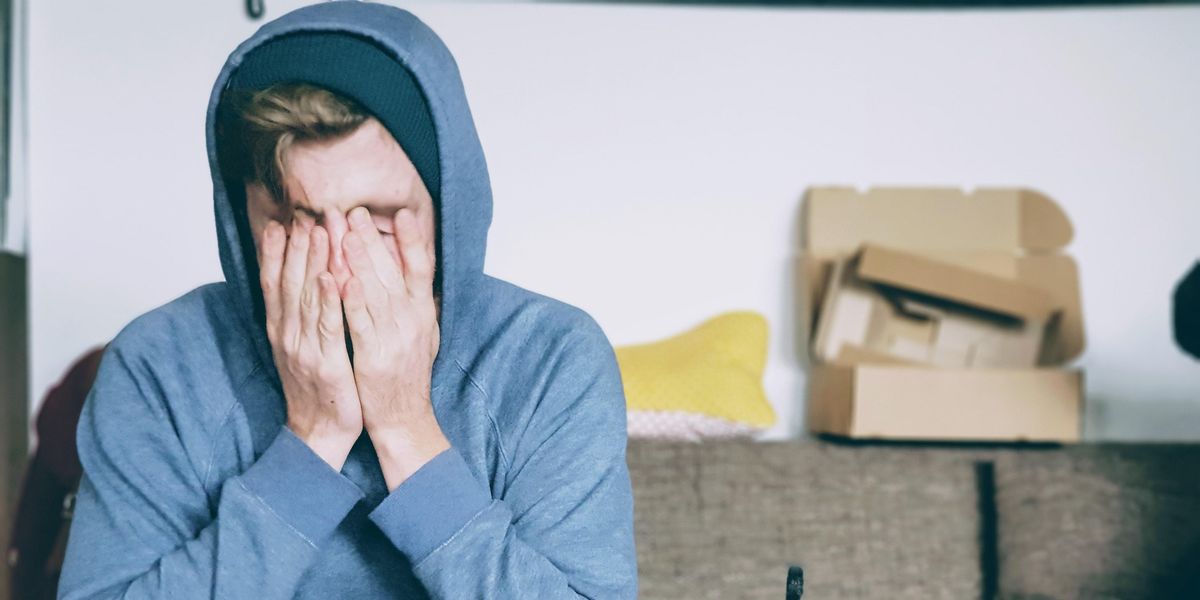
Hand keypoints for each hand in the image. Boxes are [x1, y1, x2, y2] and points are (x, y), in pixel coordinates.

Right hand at [259, 220, 362, 470]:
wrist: (319, 432)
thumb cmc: (316, 387)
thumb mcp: (300, 347)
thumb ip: (298, 315)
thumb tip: (300, 281)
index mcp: (281, 329)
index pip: (274, 282)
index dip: (276, 251)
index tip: (281, 220)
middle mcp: (287, 334)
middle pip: (289, 282)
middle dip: (297, 245)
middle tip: (304, 213)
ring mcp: (304, 348)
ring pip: (307, 297)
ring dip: (312, 261)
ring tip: (319, 230)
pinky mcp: (326, 362)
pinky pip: (327, 326)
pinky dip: (327, 300)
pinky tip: (331, 276)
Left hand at [340, 206, 447, 489]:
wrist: (404, 420)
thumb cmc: (407, 375)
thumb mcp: (423, 334)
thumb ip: (417, 303)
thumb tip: (417, 272)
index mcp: (423, 313)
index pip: (422, 268)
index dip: (413, 240)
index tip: (402, 213)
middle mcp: (413, 321)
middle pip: (393, 272)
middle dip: (372, 239)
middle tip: (354, 211)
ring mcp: (395, 338)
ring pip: (376, 291)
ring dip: (360, 260)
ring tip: (344, 231)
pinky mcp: (374, 356)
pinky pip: (361, 323)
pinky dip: (352, 300)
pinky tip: (341, 278)